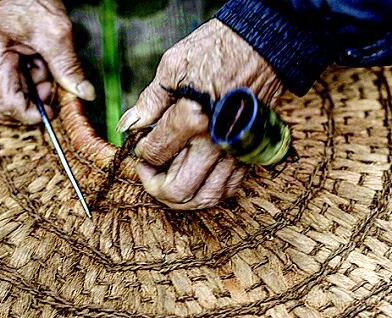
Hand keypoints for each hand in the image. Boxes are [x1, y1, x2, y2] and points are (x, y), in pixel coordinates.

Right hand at [0, 0, 95, 122]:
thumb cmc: (34, 3)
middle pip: (5, 106)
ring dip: (32, 91)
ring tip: (44, 67)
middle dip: (32, 102)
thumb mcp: (57, 34)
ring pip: (9, 99)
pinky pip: (10, 88)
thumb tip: (86, 93)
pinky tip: (36, 65)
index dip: (31, 114)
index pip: (7, 103)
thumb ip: (68, 67)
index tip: (52, 110)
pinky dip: (28, 83)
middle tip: (50, 85)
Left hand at [118, 19, 282, 208]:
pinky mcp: (248, 153)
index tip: (140, 144)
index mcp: (191, 118)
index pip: (154, 155)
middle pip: (178, 191)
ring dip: (182, 197)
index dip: (140, 153)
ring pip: (205, 198)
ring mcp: (234, 151)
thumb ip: (150, 101)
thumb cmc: (217, 50)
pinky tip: (196, 179)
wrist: (263, 45)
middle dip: (155, 187)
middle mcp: (214, 141)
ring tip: (169, 180)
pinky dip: (209, 192)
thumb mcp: (173, 66)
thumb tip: (128, 125)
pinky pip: (229, 189)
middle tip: (149, 171)